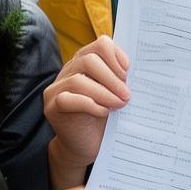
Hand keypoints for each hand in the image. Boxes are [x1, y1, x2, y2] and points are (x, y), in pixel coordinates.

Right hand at [44, 36, 129, 188]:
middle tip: (126, 94)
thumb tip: (139, 70)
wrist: (86, 145)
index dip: (117, 55)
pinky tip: (104, 112)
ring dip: (104, 93)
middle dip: (112, 77)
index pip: (101, 45)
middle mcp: (68, 70)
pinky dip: (90, 104)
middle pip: (89, 60)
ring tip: (119, 104)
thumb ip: (120, 79)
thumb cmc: (104, 116)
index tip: (128, 72)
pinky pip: (68, 99)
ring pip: (78, 80)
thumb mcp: (114, 93)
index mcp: (85, 61)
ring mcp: (56, 88)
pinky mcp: (52, 107)